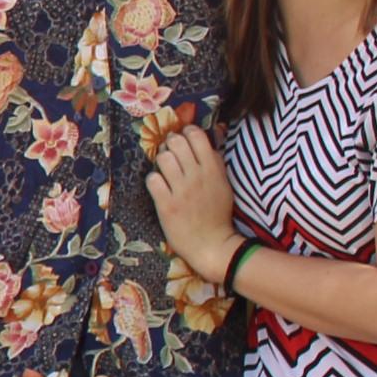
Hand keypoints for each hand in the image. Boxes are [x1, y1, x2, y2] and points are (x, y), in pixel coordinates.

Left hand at [144, 126, 241, 277]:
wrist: (212, 244)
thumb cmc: (217, 214)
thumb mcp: (224, 185)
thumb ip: (216, 163)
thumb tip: (207, 142)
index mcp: (213, 169)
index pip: (196, 135)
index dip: (186, 132)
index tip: (183, 139)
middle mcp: (197, 176)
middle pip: (176, 142)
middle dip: (170, 144)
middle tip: (170, 154)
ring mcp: (181, 190)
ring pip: (163, 158)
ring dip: (160, 161)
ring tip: (164, 171)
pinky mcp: (166, 204)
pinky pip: (152, 180)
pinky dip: (153, 181)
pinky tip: (158, 187)